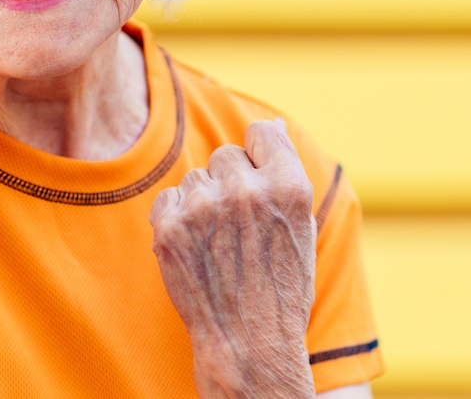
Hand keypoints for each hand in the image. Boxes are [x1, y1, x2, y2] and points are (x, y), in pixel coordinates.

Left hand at [149, 120, 316, 397]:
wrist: (249, 344)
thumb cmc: (280, 286)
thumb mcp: (301, 227)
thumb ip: (285, 172)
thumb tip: (272, 125)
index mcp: (288, 185)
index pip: (262, 132)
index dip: (259, 156)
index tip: (258, 185)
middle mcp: (247, 190)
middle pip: (226, 155)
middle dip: (230, 183)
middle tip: (240, 228)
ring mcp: (205, 206)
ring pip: (196, 178)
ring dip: (204, 203)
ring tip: (221, 246)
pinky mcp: (170, 225)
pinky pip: (169, 198)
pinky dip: (178, 219)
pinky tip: (197, 250)